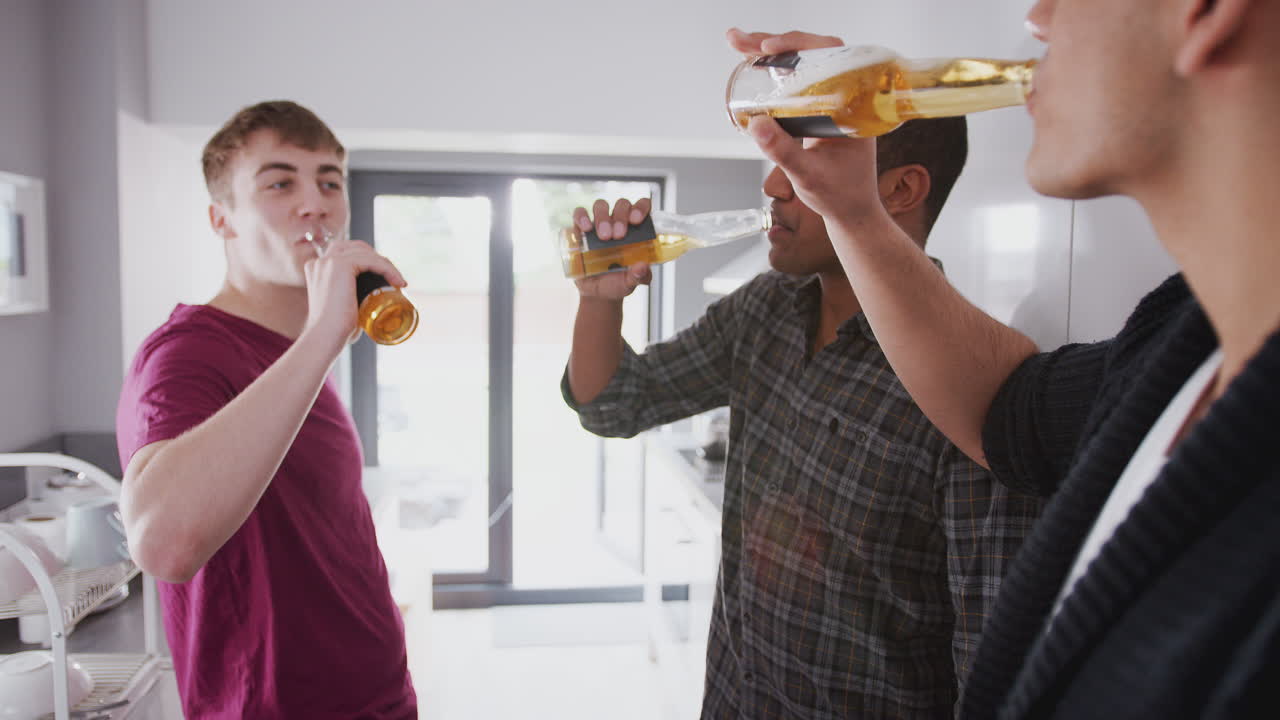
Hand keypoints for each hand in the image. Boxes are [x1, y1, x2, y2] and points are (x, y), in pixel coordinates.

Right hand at [302, 238, 406, 347]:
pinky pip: (371, 260)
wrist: (325, 337)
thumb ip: (352, 304)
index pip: (348, 253)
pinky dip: (388, 269)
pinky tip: (398, 282)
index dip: (370, 261)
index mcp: (317, 269)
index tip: (388, 279)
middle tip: (394, 279)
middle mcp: (320, 262)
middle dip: (378, 259)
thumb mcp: (343, 310)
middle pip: (357, 248)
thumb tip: (371, 312)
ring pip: (366, 253)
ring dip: (387, 265)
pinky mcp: (340, 265)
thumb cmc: (336, 332)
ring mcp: (328, 262)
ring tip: (399, 282)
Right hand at [571, 198, 653, 300]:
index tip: (636, 220)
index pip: (642, 206)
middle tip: (619, 236)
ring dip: (603, 217)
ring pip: (601, 205)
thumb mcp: (631, 282)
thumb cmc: (618, 282)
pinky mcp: (580, 229)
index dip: (641, 207)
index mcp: (636, 230)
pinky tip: (585, 229)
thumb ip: (639, 275)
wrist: (598, 293)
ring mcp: (599, 224)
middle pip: (621, 205)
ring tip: (604, 237)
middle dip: (620, 217)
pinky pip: (579, 214)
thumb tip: (643, 267)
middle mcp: (618, 222)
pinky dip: (582, 217)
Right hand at [726, 28, 885, 229]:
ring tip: (738, 46)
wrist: (851, 211)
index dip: (798, 44)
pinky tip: (752, 66)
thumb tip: (755, 123)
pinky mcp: (816, 111)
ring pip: (800, 65)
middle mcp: (844, 96)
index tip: (769, 47)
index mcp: (853, 104)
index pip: (830, 56)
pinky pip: (796, 82)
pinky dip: (772, 72)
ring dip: (768, 54)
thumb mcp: (809, 175)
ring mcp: (830, 102)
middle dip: (772, 44)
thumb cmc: (840, 195)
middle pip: (809, 54)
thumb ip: (783, 151)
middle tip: (738, 42)